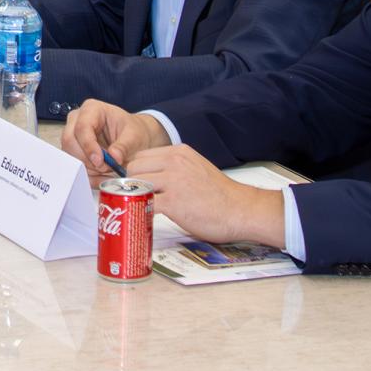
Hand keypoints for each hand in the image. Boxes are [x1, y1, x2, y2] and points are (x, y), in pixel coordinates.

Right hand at [58, 99, 169, 175]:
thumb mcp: (134, 136)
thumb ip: (124, 146)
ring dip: (88, 168)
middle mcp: (77, 120)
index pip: (82, 127)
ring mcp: (73, 135)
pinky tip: (103, 176)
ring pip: (70, 155)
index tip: (100, 161)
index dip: (88, 146)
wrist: (133, 138)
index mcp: (91, 109)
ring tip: (108, 170)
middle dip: (87, 159)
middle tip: (106, 168)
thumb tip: (114, 157)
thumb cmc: (133, 131)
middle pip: (70, 141)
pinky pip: (75, 166)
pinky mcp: (74, 151)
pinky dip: (89, 175)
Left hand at [125, 144, 285, 248]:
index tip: (132, 184)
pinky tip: (143, 218)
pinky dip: (140, 211)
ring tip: (134, 208)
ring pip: (135, 184)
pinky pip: (145, 204)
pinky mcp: (173, 203)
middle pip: (133, 167)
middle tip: (130, 198)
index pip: (141, 155)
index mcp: (178, 152)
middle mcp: (174, 162)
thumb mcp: (195, 169)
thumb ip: (174, 169)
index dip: (134, 171)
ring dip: (133, 196)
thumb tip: (151, 178)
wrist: (241, 210)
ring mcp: (173, 181)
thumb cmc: (220, 195)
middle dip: (129, 183)